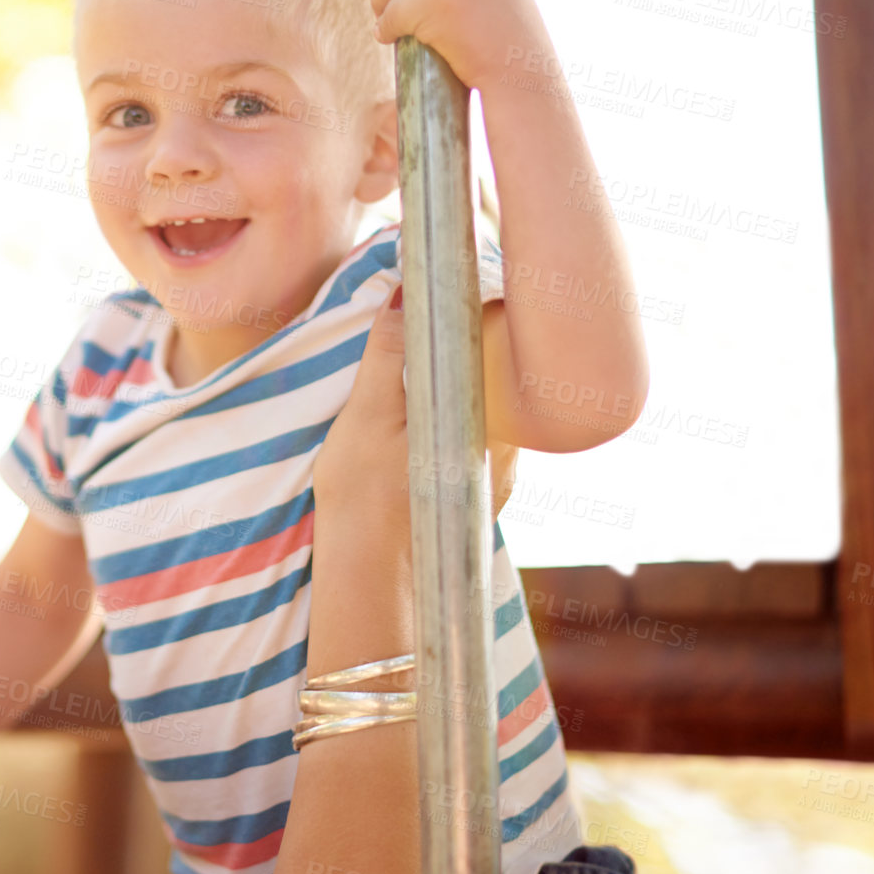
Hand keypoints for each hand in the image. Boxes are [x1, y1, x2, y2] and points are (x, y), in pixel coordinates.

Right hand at [313, 288, 517, 520]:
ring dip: (455, 389)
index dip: (466, 310)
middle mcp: (507, 441)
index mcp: (487, 413)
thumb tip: (403, 296)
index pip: (489, 342)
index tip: (437, 289)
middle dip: (457, 351)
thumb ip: (388, 354)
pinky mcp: (487, 492)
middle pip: (488, 374)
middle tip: (419, 326)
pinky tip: (421, 430)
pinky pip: (476, 438)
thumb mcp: (365, 415)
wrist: (375, 583)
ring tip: (416, 379)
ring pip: (483, 408)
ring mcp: (502, 470)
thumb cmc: (365, 502)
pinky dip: (452, 423)